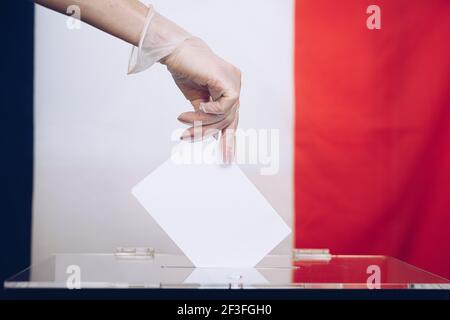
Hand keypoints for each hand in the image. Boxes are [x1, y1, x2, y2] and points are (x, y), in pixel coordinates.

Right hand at [162, 37, 240, 163]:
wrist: (175, 51)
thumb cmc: (184, 69)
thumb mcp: (196, 99)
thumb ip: (205, 114)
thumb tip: (209, 133)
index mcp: (228, 88)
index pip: (231, 116)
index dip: (228, 137)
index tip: (224, 155)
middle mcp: (235, 84)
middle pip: (230, 119)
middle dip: (221, 138)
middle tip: (214, 153)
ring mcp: (234, 81)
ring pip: (225, 115)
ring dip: (202, 122)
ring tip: (183, 120)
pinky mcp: (230, 80)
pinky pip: (225, 106)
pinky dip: (210, 111)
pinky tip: (200, 106)